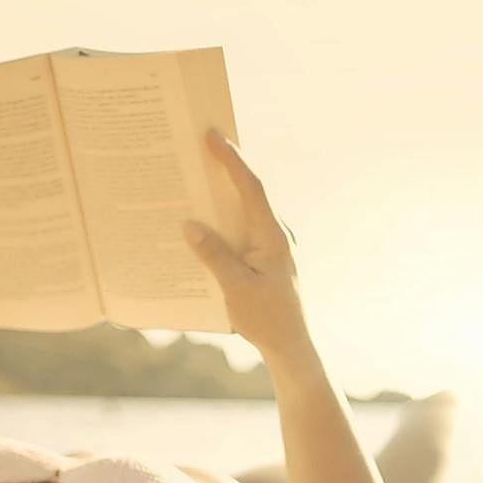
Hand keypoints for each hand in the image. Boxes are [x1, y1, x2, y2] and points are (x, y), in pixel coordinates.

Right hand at [183, 129, 308, 359]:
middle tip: (197, 146)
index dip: (231, 159)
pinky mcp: (264, 258)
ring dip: (218, 197)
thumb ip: (214, 255)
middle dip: (222, 169)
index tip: (212, 135)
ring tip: (192, 180)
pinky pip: (240, 231)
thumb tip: (190, 225)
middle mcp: (275, 234)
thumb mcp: (235, 289)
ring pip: (242, 212)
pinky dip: (221, 223)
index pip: (250, 187)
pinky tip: (199, 227)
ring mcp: (271, 245)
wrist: (292, 347)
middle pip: (246, 192)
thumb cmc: (267, 320)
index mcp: (272, 235)